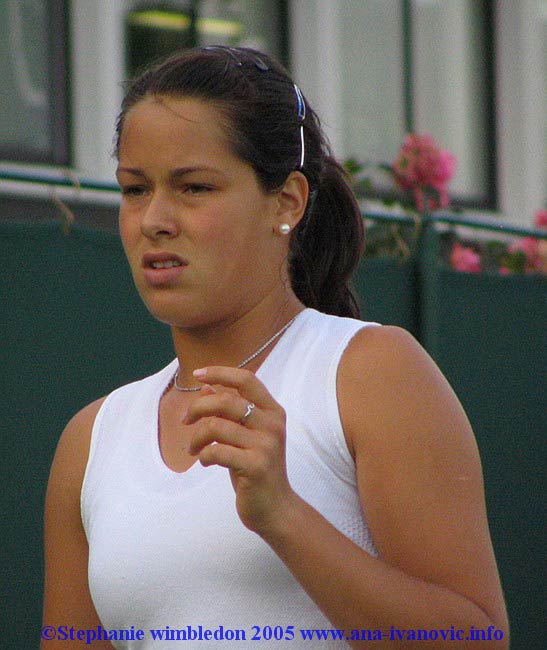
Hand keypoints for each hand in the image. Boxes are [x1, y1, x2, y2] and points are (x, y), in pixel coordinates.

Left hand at [184, 366, 295, 535]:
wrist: (275, 508)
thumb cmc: (256, 469)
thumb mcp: (244, 436)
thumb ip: (229, 412)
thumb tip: (206, 388)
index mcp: (273, 411)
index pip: (246, 379)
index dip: (220, 373)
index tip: (197, 375)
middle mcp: (273, 424)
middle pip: (226, 401)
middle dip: (198, 408)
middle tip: (185, 420)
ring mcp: (266, 445)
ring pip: (217, 426)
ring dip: (196, 437)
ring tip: (193, 449)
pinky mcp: (256, 466)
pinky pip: (217, 451)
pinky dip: (203, 455)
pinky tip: (204, 461)